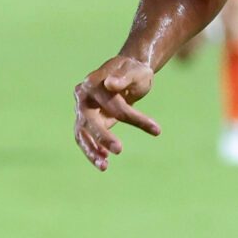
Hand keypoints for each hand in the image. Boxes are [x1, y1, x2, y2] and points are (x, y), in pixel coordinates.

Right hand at [73, 55, 160, 170]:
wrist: (128, 72)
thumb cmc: (133, 71)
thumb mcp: (134, 72)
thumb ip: (123, 79)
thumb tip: (110, 84)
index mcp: (93, 82)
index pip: (112, 103)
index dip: (134, 117)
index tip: (156, 129)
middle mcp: (83, 96)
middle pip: (89, 120)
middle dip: (103, 137)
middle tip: (119, 150)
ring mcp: (82, 110)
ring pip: (81, 133)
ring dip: (91, 151)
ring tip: (104, 166)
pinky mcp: (87, 122)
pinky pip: (86, 138)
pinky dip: (94, 150)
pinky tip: (104, 161)